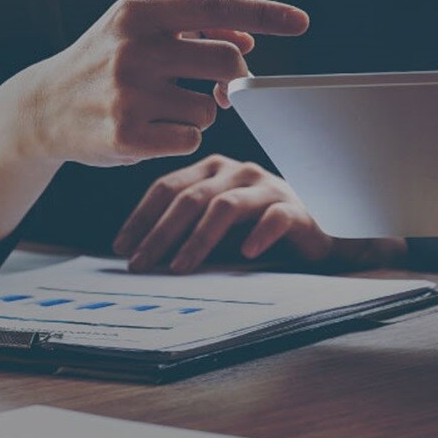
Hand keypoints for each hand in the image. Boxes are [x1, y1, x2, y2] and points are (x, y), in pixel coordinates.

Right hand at [15, 0, 307, 166]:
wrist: (42, 108)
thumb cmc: (102, 63)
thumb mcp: (137, 32)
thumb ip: (193, 30)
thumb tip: (247, 38)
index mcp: (138, 13)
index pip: (216, 6)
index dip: (263, 13)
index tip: (301, 21)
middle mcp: (133, 49)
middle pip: (226, 62)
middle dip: (233, 79)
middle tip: (219, 88)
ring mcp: (129, 93)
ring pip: (210, 107)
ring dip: (200, 112)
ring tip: (163, 107)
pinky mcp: (127, 135)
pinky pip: (190, 138)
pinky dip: (181, 137)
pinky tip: (151, 130)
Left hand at [114, 155, 403, 273]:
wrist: (316, 238)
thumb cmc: (256, 232)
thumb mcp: (214, 230)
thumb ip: (184, 232)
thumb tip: (138, 255)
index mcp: (213, 170)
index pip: (167, 187)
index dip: (141, 217)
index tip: (121, 248)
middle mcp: (237, 172)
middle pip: (190, 197)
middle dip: (160, 233)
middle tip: (141, 264)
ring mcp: (267, 187)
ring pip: (225, 207)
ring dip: (197, 240)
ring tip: (179, 267)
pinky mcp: (296, 208)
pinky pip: (274, 217)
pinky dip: (258, 235)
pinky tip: (244, 254)